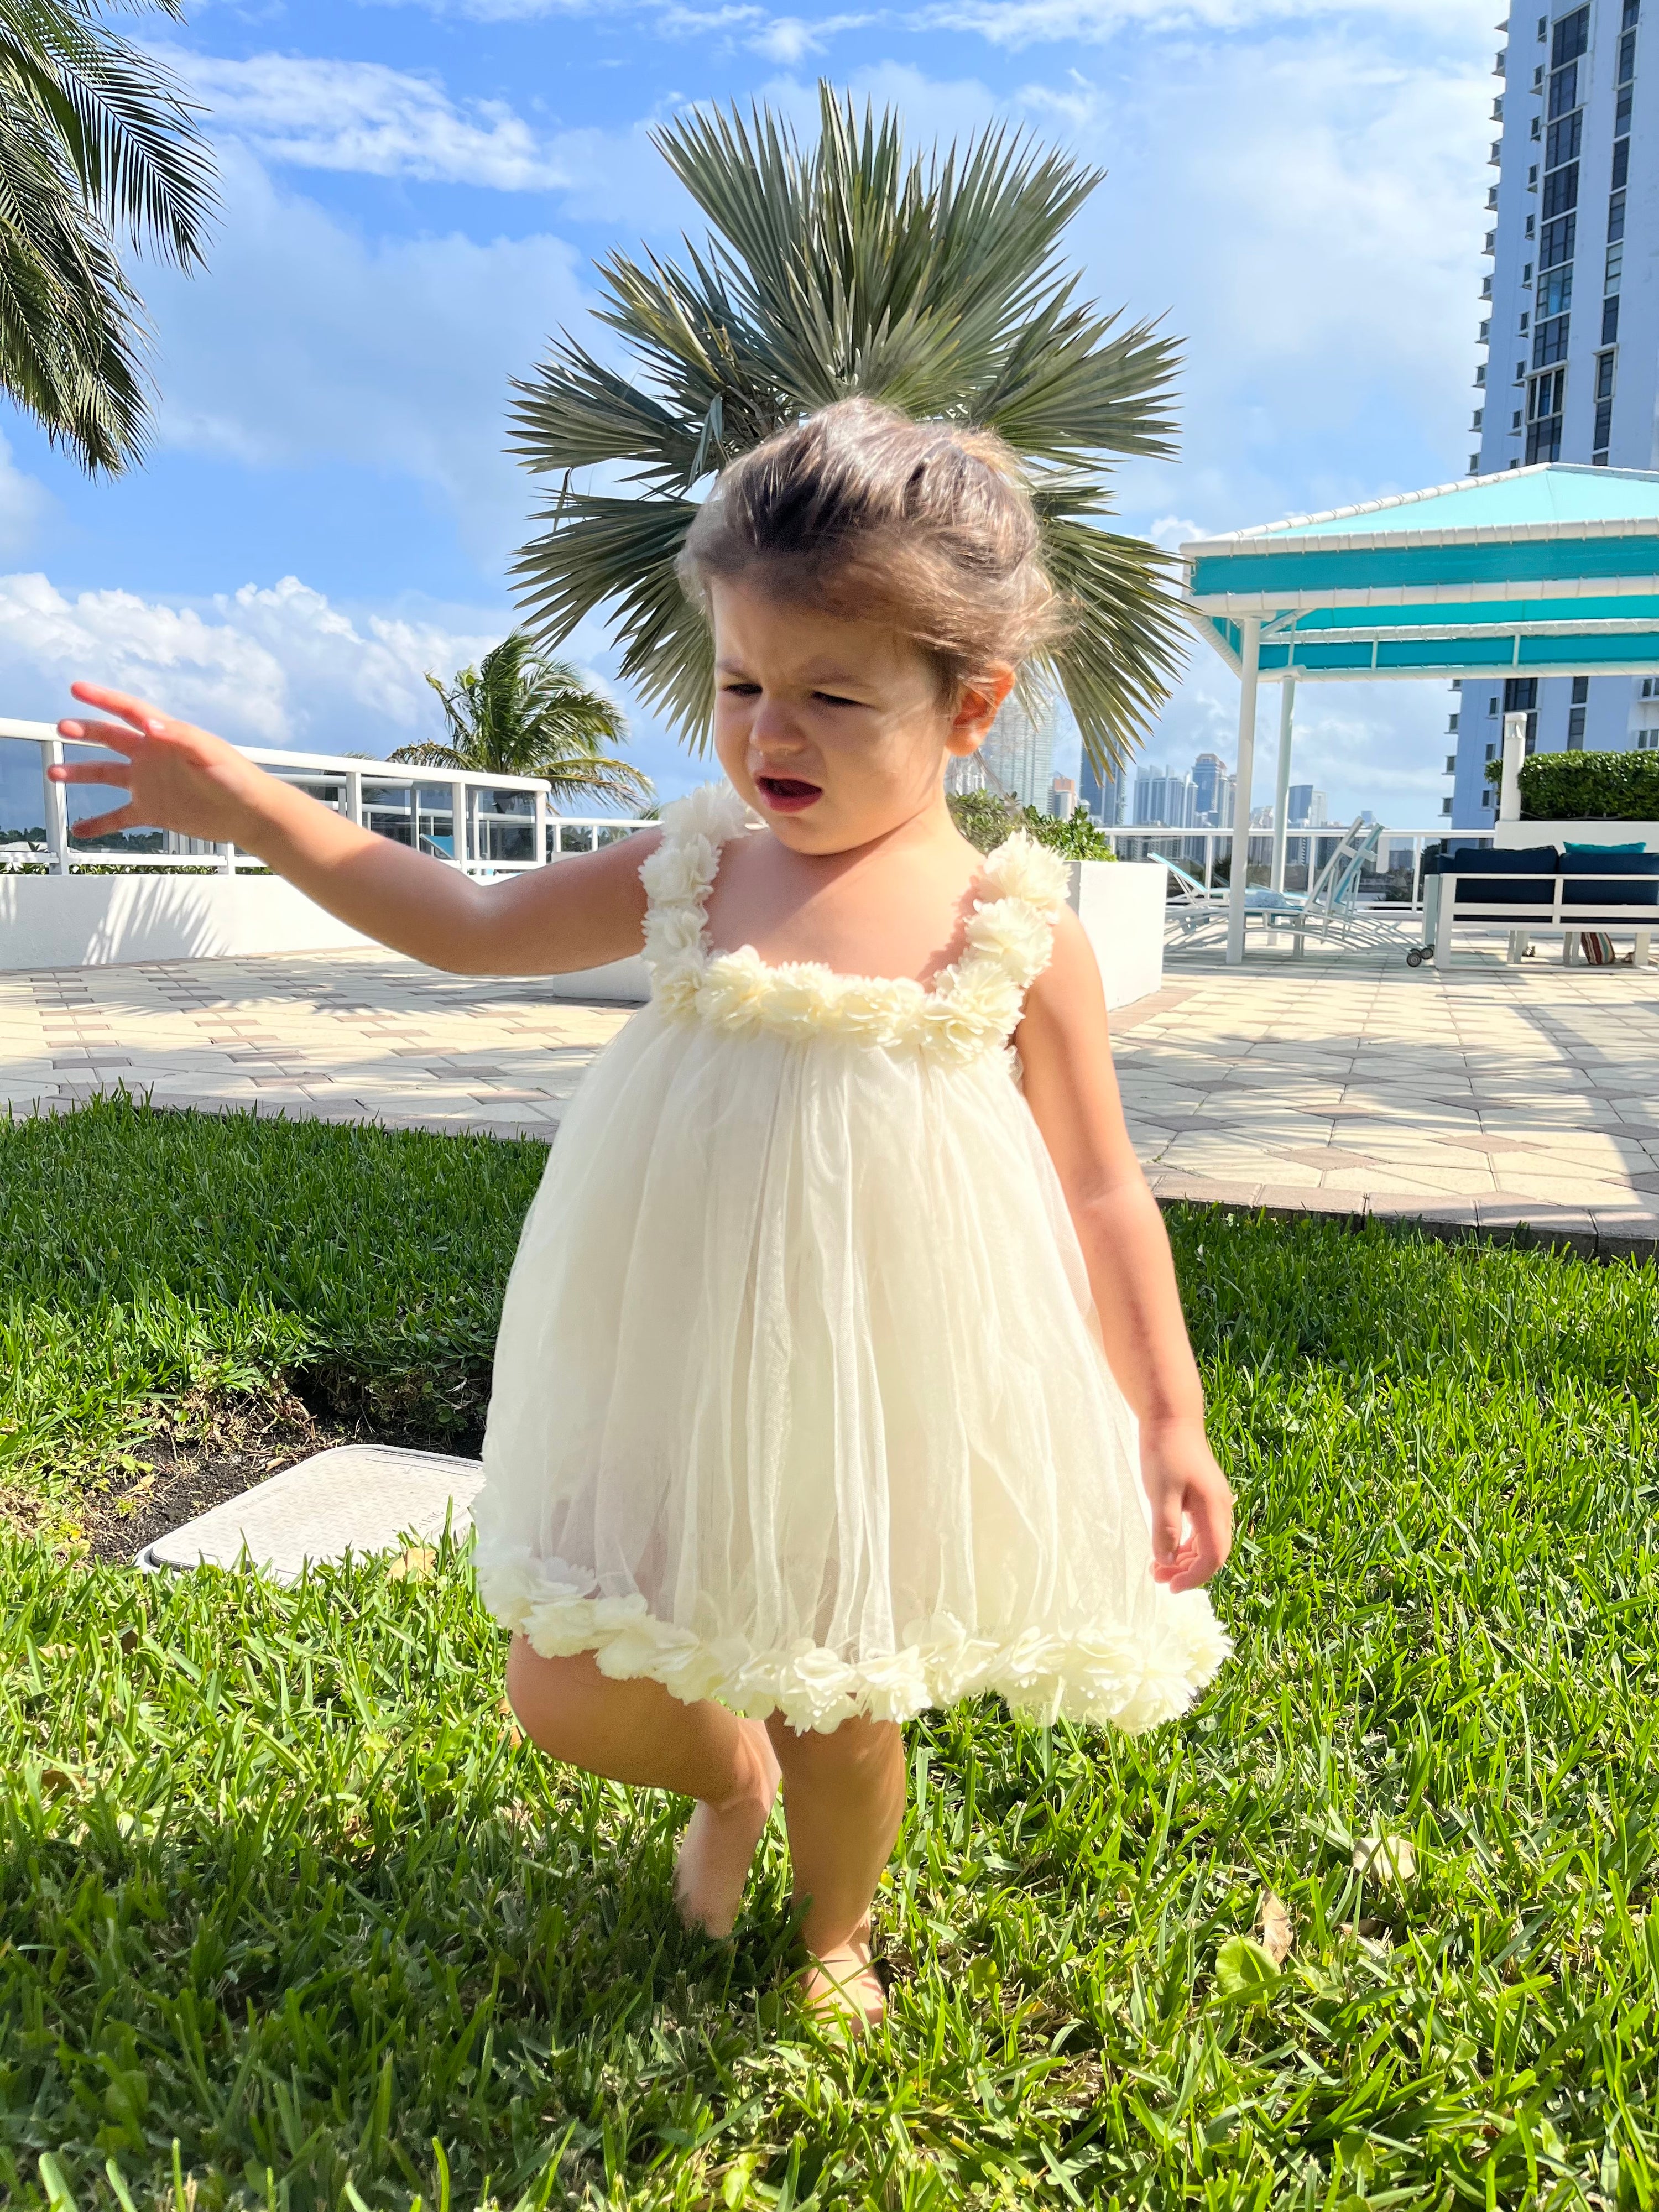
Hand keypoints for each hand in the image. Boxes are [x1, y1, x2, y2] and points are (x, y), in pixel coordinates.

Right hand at [50, 684, 267, 846]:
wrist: (250, 813)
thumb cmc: (237, 777)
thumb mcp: (209, 752)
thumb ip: (180, 736)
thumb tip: (150, 724)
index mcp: (164, 736)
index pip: (128, 711)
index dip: (103, 698)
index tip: (77, 688)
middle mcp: (151, 757)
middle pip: (110, 739)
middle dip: (85, 731)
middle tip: (62, 727)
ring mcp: (149, 784)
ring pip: (106, 776)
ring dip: (80, 774)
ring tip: (55, 774)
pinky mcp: (153, 811)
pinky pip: (119, 817)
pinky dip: (99, 824)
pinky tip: (79, 830)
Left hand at [1139, 1417, 1232, 1593]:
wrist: (1171, 1417)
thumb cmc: (1164, 1452)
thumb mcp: (1160, 1492)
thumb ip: (1165, 1528)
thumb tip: (1166, 1561)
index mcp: (1213, 1509)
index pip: (1213, 1557)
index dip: (1194, 1578)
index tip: (1170, 1587)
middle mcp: (1220, 1508)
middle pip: (1212, 1553)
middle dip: (1187, 1571)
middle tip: (1157, 1578)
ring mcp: (1214, 1501)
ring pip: (1206, 1542)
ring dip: (1184, 1559)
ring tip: (1157, 1567)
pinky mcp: (1204, 1496)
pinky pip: (1200, 1530)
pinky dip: (1184, 1543)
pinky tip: (1166, 1546)